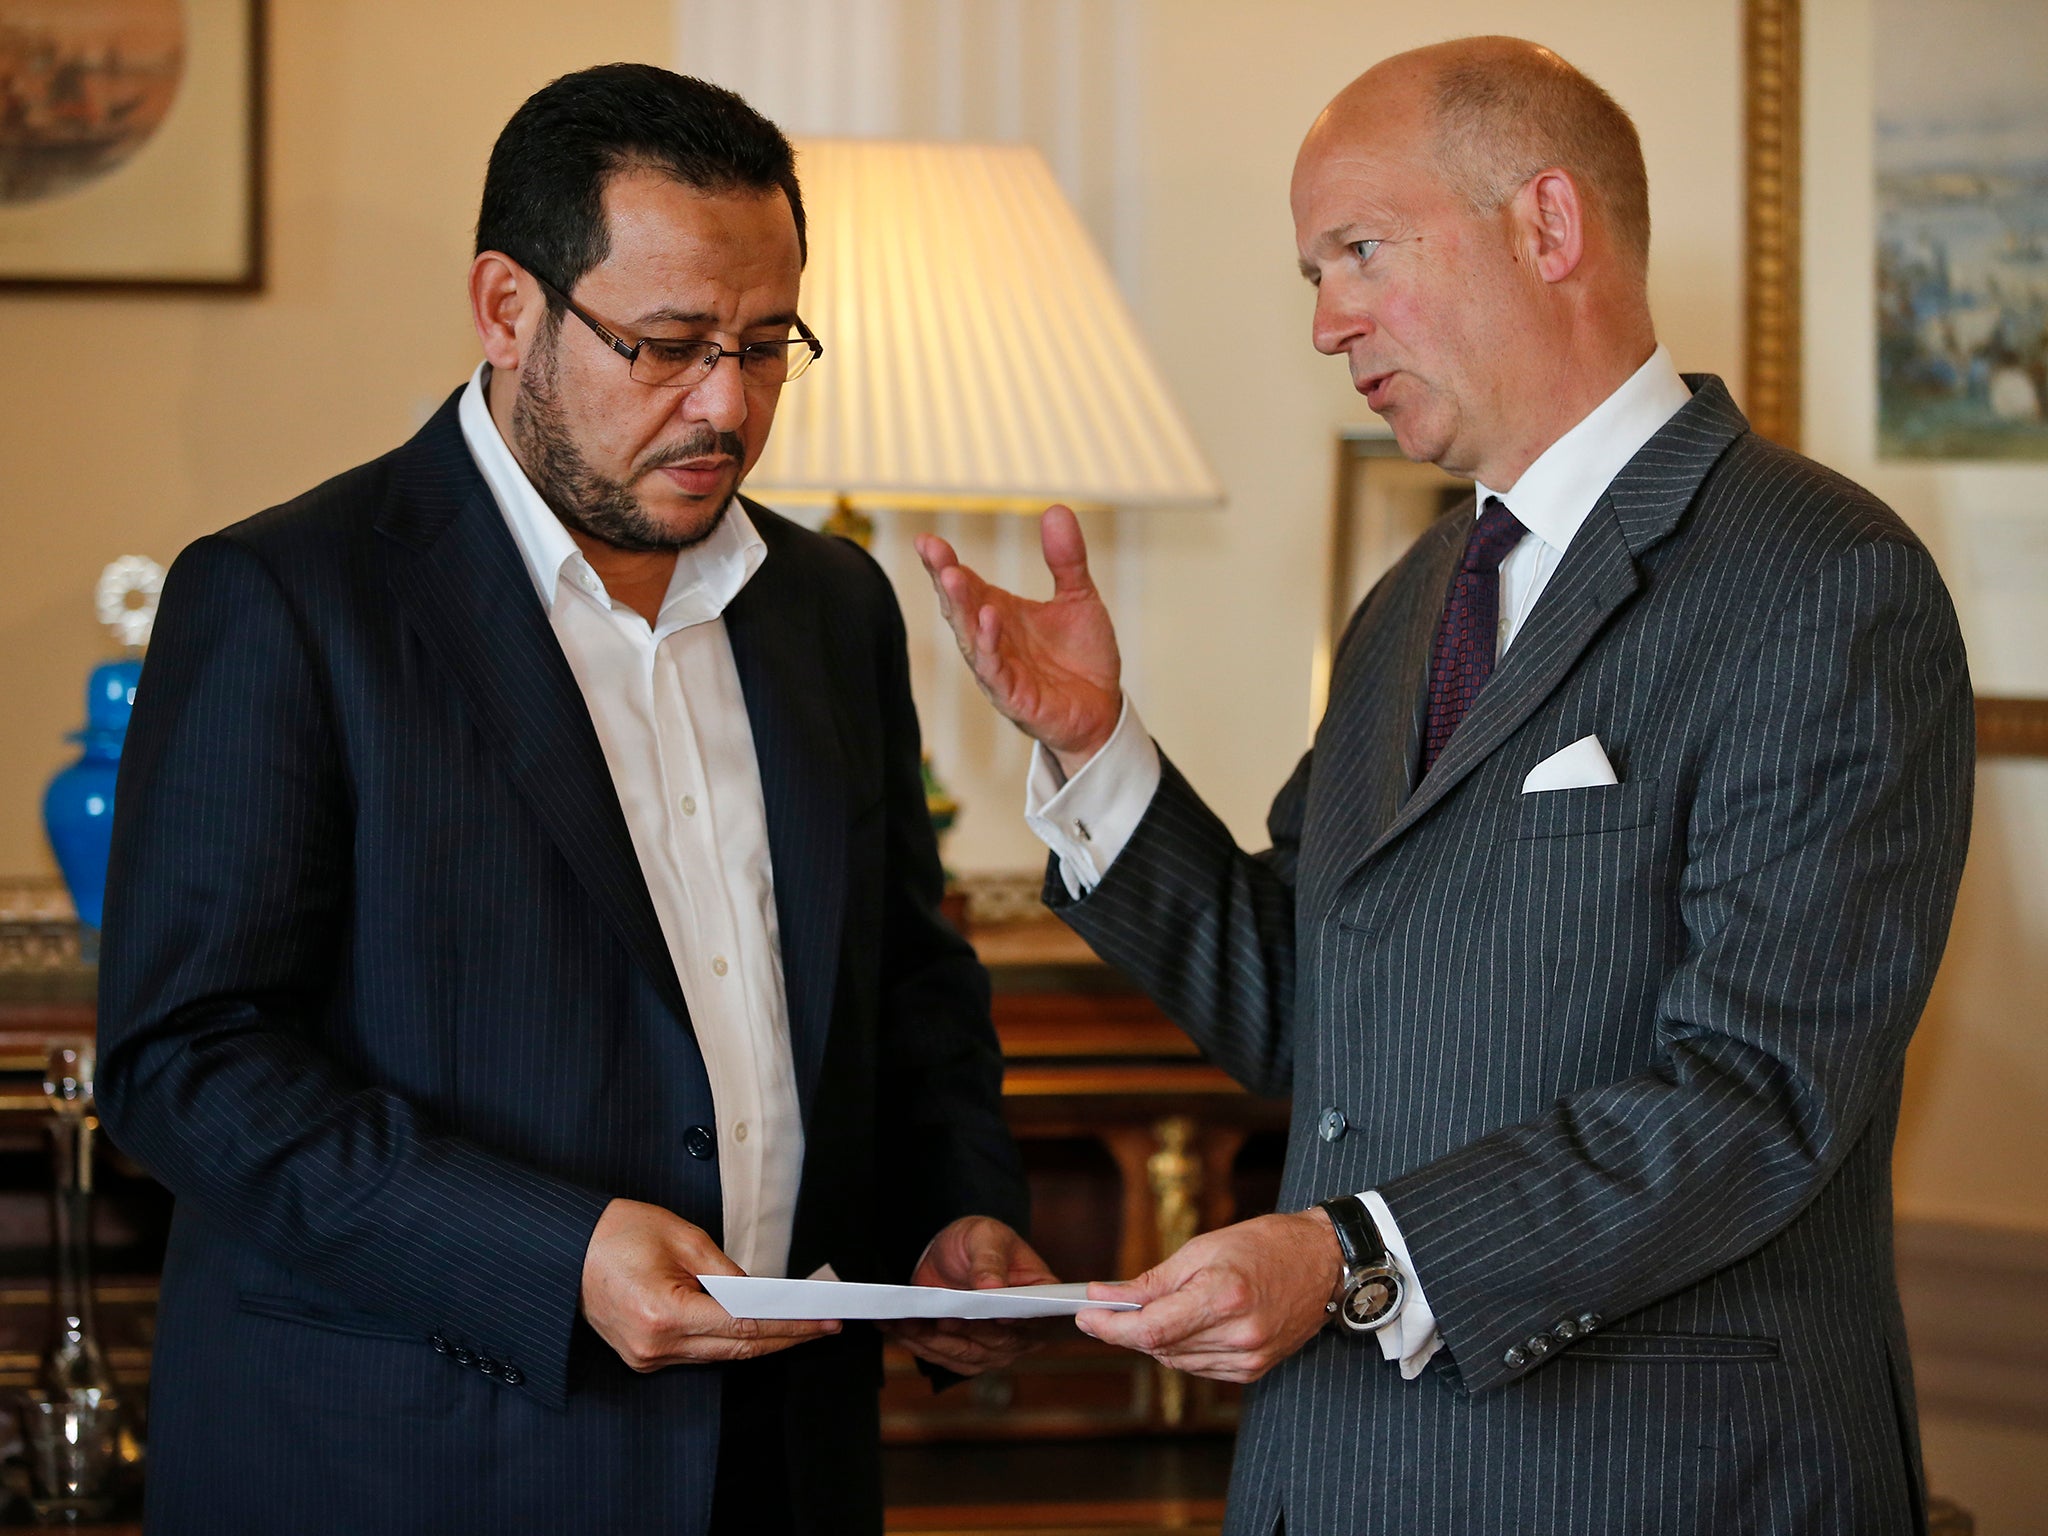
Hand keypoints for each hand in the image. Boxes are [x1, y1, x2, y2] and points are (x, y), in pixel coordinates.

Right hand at [580, 1198, 838, 1371]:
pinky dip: (730, 1340)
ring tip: (801, 1323)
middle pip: (737, 1349)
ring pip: (720, 1355)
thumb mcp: (683, 1237)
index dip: (790, 1324)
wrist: (564, 1248)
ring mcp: (646, 1358)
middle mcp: (654, 1346)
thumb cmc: (617, 1232)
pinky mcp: (643, 1358)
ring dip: (761, 1340)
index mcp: (663, 1313)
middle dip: (786, 1336)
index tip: (823, 1320)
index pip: (744, 1327)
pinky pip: (699, 1352)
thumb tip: (764, 1295)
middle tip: (825, 1324)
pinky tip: (757, 1327)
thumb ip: (727, 1272)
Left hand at [880, 1216, 1060, 1375]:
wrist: (953, 1253)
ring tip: (905, 1322)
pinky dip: (918, 1344)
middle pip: (995, 1342)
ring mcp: (995, 1349)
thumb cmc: (980, 1241)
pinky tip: (896, 1328)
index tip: (994, 1315)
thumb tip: (992, 1288)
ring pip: (963, 1354)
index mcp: (1041, 1299)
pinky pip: (942, 1356)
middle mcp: (1023, 1332)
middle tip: (938, 1318)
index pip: (1033, 1318)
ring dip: (932, 1340)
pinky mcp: (966, 1355)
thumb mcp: (987, 1236)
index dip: (1015, 1321)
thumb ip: (990, 1260)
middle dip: (963, 1330)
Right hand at [915, 506, 1122, 776]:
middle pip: (960, 607)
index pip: (965, 585)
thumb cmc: (1082, 657)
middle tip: (934, 552)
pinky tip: (989, 619)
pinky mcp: (1014, 697)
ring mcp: (999, 670)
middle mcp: (991, 640)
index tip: (926, 540)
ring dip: (961, 609)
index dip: (944, 564)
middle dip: (945, 580)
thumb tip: (1056, 508)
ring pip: (970, 638)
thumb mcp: (1079, 598)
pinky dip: (989, 646)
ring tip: (953, 577)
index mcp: (999, 613)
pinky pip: (995, 671)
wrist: (1103, 709)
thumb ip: (1066, 559)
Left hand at [1074, 1210, 1340, 1383]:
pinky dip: (1183, 1349)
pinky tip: (1188, 1324)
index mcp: (1223, 1296)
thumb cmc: (1265, 1244)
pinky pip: (1200, 1367)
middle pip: (1159, 1348)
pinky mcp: (1254, 1369)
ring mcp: (1248, 1357)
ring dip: (1157, 1339)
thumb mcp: (1203, 1248)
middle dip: (1129, 1329)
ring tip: (1159, 1309)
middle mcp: (1238, 1334)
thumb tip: (1106, 1297)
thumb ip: (1152, 1281)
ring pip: (1176, 1361)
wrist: (1323, 1262)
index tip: (1085, 1315)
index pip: (1150, 1328)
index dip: (1110, 1327)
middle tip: (1112, 1307)